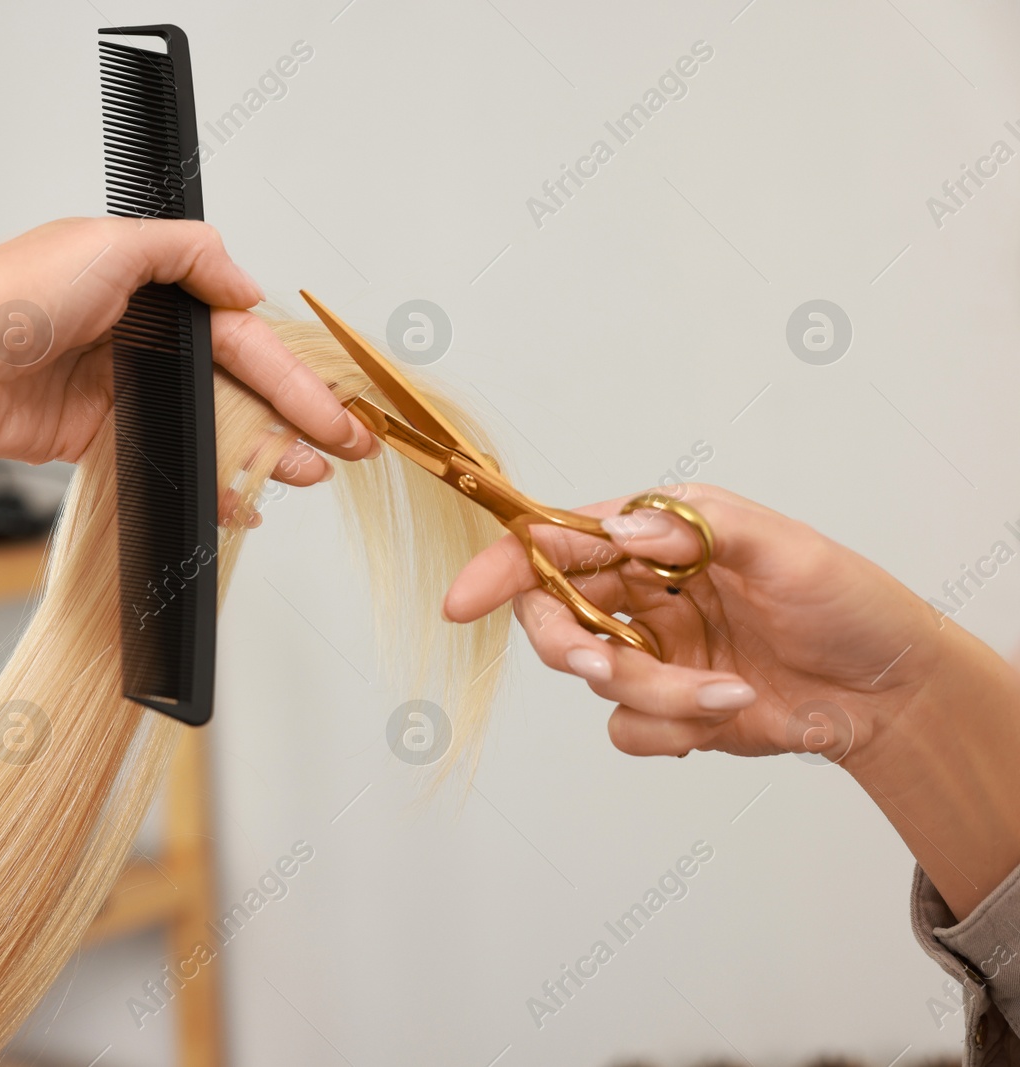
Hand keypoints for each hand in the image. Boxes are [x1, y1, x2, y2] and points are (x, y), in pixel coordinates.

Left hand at [0, 217, 376, 486]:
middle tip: (338, 451)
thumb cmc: (12, 290)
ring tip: (298, 477)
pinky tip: (238, 499)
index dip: (292, 373)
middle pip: (232, 383)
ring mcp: (117, 387)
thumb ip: (191, 256)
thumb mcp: (113, 242)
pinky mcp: (91, 434)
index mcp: (146, 283)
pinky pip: (160, 458)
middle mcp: (136, 333)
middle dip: (289, 418)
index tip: (333, 411)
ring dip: (255, 451)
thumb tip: (248, 287)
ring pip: (204, 424)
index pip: (238, 334)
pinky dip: (201, 479)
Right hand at [442, 484, 942, 761]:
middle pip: (552, 615)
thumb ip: (697, 532)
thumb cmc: (848, 603)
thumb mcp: (785, 549)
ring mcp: (648, 651)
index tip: (465, 601)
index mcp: (658, 535)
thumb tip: (622, 532)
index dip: (504, 568)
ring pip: (595, 679)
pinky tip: (727, 714)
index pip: (559, 542)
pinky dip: (672, 729)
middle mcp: (640, 589)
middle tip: (602, 664)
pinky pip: (626, 730)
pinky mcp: (664, 708)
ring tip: (731, 692)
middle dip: (570, 645)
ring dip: (656, 694)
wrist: (890, 694)